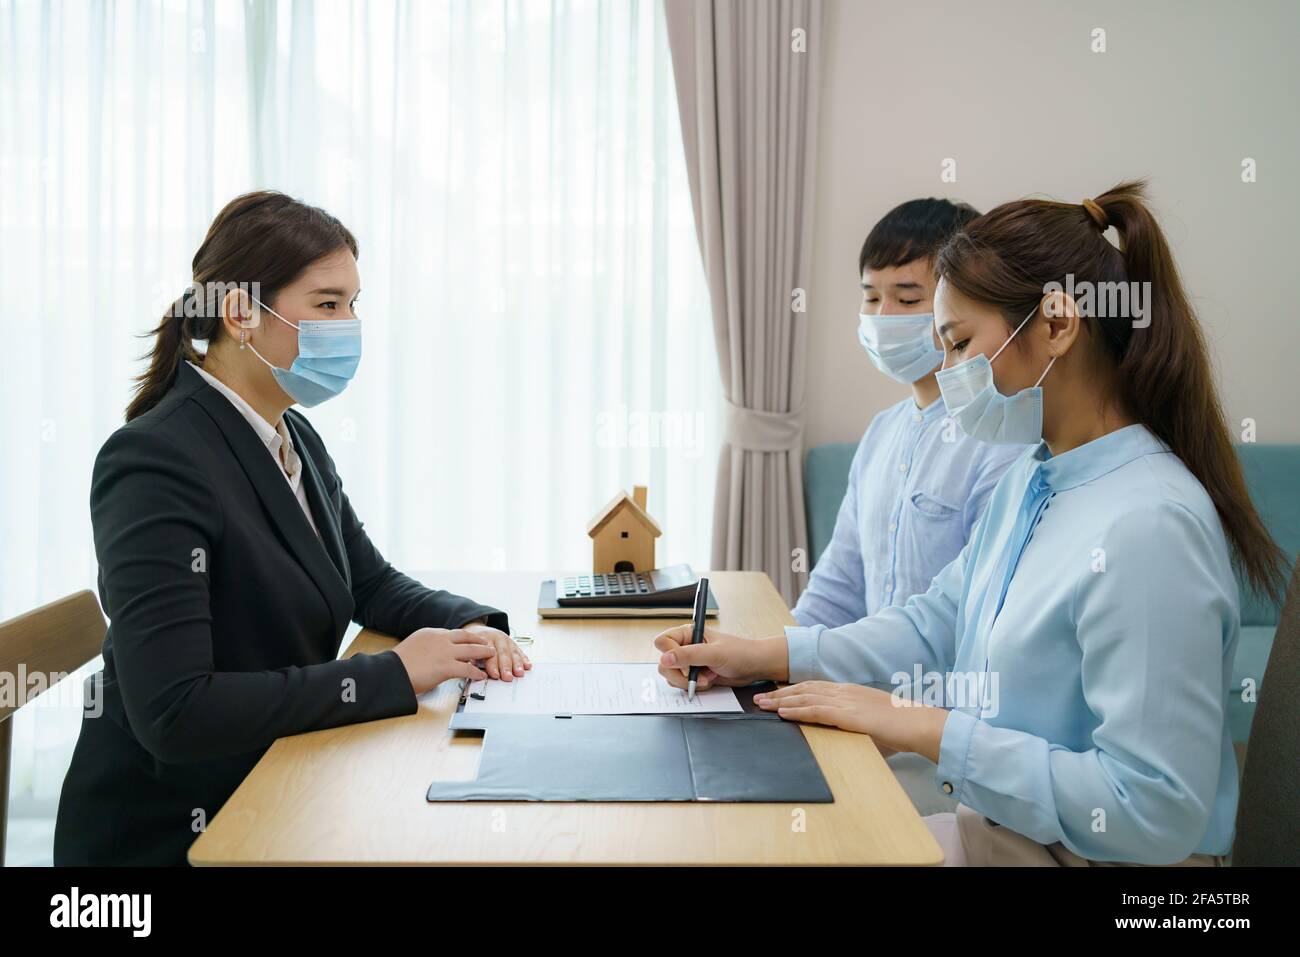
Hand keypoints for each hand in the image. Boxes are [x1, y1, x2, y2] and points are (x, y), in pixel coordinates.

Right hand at [392, 626, 522, 695]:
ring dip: (484, 653)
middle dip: (479, 641)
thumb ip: (425, 648)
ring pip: (471, 650)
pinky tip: (481, 676)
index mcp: (431, 633)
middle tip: (487, 644)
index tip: (471, 641)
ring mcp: (445, 652)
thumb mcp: (412, 647)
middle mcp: (440, 639)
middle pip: (466, 637)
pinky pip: (467, 669)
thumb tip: (431, 656)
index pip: (453, 633)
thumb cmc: (397, 664)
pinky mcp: (446, 667)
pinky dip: (476, 672)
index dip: (465, 638)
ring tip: (491, 655)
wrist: (390, 671)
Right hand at [652, 624, 787, 691]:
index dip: (670, 655)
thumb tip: (665, 659)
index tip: (687, 665)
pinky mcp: (695, 675)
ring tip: (707, 679)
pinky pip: (682, 684)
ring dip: (687, 682)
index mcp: (688, 633)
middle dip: (680, 674)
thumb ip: (689, 655)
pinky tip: (708, 682)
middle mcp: (686, 646)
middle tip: (696, 677)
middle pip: (664, 662)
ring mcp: (689, 662)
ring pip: (671, 675)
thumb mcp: (714, 653)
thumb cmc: (740, 653)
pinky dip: (693, 687)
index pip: (663, 642)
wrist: (755, 666)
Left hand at [754, 681, 949, 759]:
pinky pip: (816, 711)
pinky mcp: (848, 715)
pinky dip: (796, 711)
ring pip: (805, 698)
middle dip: (780, 693)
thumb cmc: (901, 728)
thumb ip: (857, 726)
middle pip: (804, 689)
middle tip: (760, 698)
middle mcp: (845, 692)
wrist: (918, 724)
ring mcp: (846, 701)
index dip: (793, 690)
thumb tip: (850, 737)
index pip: (815, 687)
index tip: (777, 693)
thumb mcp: (873, 723)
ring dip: (781, 701)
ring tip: (762, 705)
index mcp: (851, 691)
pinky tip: (782, 713)